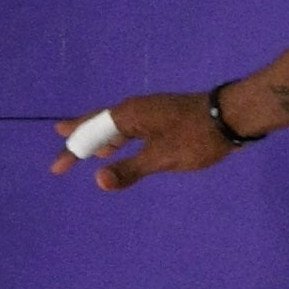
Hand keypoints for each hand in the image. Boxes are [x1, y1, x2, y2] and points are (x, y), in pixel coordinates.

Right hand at [50, 92, 232, 189]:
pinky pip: (131, 126)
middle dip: (80, 137)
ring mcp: (150, 111)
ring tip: (88, 150)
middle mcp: (134, 108)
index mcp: (127, 114)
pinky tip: (122, 146)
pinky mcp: (163, 116)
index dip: (71, 150)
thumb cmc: (196, 137)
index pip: (89, 132)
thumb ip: (130, 169)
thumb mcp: (162, 158)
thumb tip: (99, 180)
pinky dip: (120, 138)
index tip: (56, 167)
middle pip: (98, 123)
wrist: (232, 115)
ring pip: (116, 124)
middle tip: (62, 145)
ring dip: (101, 137)